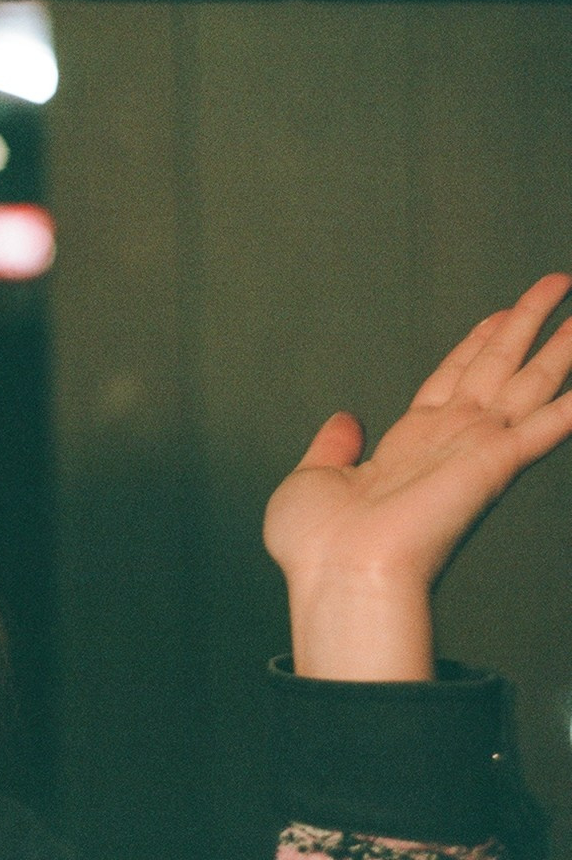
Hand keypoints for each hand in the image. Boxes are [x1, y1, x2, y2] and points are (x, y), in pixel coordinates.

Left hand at [264, 273, 571, 679]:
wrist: (336, 576)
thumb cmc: (318, 546)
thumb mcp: (312, 479)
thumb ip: (332, 446)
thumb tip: (344, 419)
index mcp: (407, 444)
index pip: (451, 379)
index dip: (476, 344)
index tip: (499, 314)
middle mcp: (446, 443)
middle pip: (497, 367)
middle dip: (527, 324)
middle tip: (557, 284)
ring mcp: (473, 450)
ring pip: (528, 381)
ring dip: (560, 345)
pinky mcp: (493, 463)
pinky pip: (546, 424)